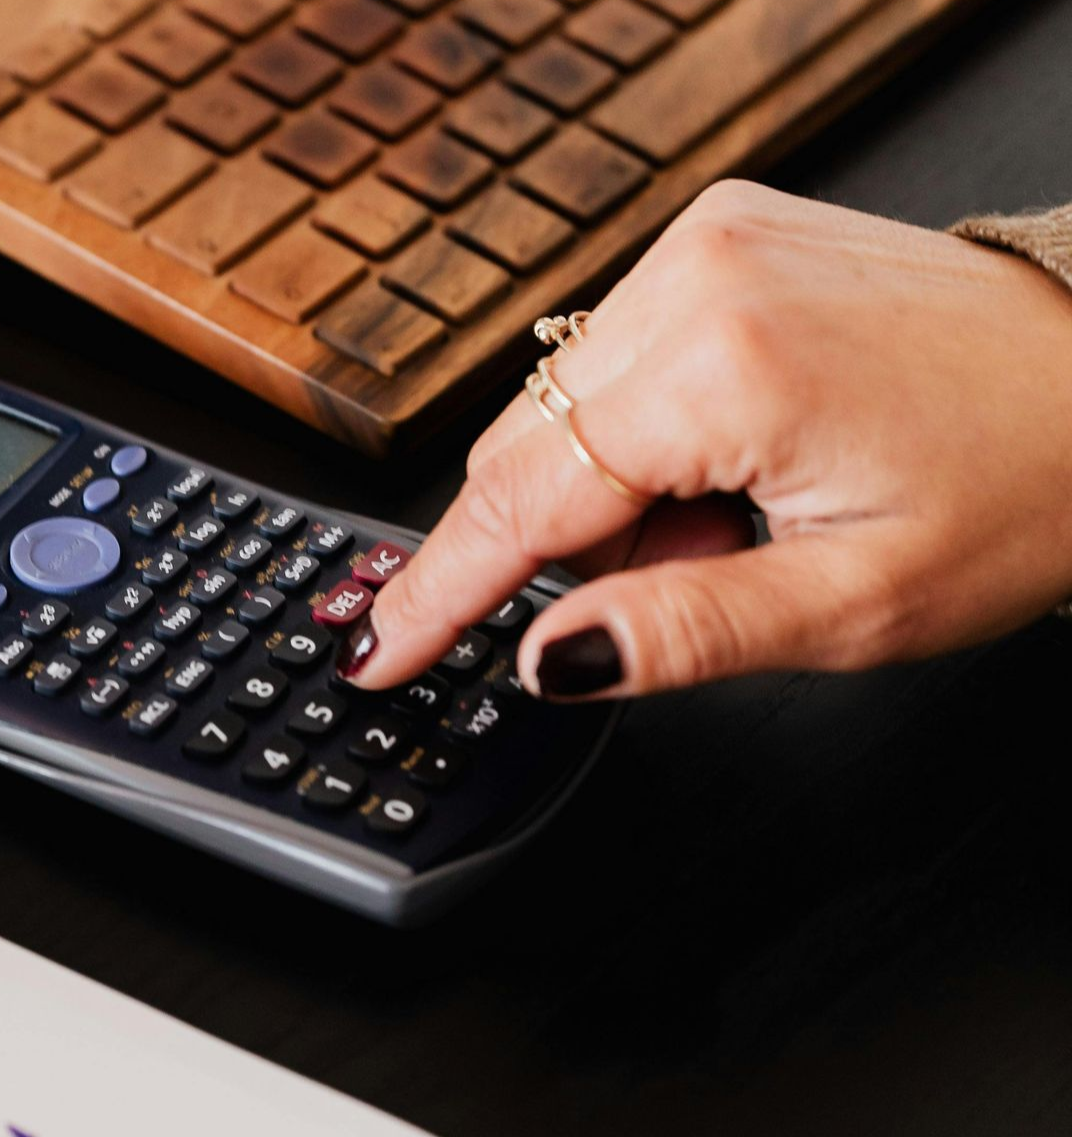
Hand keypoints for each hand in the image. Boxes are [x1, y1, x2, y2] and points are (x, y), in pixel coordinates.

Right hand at [338, 180, 1071, 697]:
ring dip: (613, 492)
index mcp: (725, 365)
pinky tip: (731, 457)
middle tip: (696, 574)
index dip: (440, 593)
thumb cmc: (1025, 480)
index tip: (376, 650)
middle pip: (526, 451)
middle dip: (574, 545)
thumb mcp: (855, 604)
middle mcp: (696, 276)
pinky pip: (608, 358)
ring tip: (739, 514)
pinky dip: (641, 433)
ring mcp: (703, 239)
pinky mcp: (716, 232)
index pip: (522, 502)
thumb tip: (547, 659)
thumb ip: (681, 633)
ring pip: (560, 410)